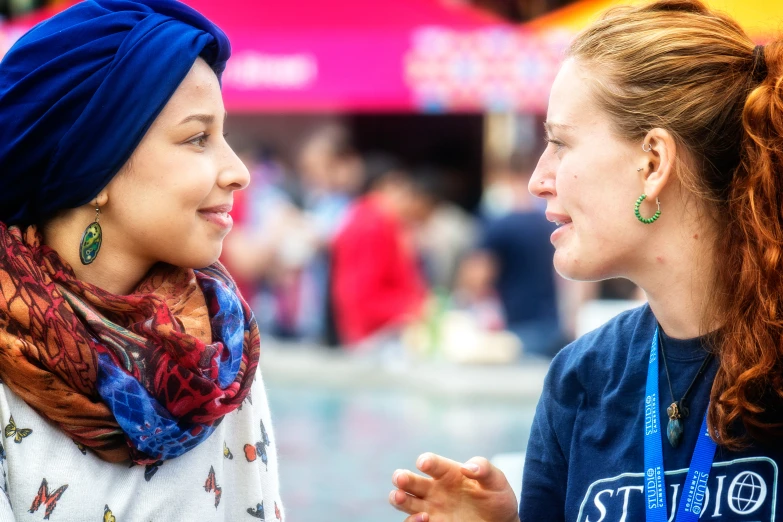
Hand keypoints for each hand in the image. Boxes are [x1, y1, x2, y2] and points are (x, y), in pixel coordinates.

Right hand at [389, 452, 519, 521]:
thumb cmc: (496, 497)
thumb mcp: (496, 481)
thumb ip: (484, 469)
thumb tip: (468, 467)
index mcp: (447, 472)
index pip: (432, 463)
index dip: (426, 461)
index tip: (423, 464)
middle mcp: (434, 489)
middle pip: (409, 480)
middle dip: (401, 477)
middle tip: (401, 479)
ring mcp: (430, 508)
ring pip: (403, 501)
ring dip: (398, 498)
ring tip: (400, 497)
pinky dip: (412, 521)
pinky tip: (424, 518)